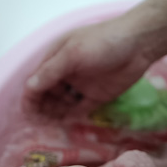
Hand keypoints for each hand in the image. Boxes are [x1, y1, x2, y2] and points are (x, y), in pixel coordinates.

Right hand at [22, 16, 153, 118]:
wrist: (138, 44)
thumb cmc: (102, 42)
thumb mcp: (73, 54)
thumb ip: (51, 71)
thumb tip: (29, 87)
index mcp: (56, 58)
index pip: (37, 80)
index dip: (31, 96)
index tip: (28, 112)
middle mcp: (66, 73)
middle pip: (47, 94)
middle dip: (41, 107)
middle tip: (39, 122)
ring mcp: (81, 85)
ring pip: (62, 104)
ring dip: (55, 113)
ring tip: (51, 124)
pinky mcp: (96, 95)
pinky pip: (79, 109)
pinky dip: (71, 116)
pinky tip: (65, 122)